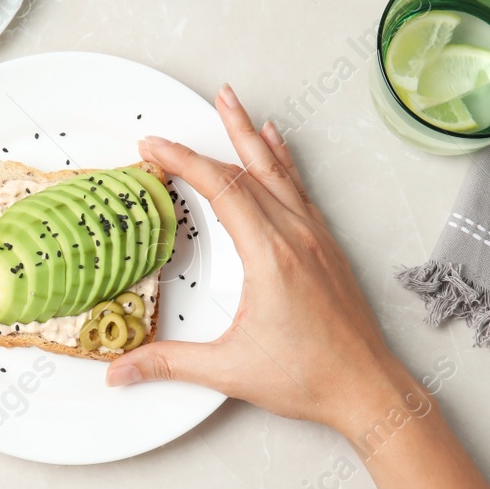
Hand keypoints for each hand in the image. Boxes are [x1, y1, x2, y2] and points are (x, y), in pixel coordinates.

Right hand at [107, 85, 414, 438]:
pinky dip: (283, 161)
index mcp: (270, 255)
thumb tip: (120, 371)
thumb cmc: (310, 379)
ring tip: (237, 105)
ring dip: (253, 136)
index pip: (221, 189)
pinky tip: (278, 147)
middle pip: (250, 168)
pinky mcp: (327, 246)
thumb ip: (169, 363)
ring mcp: (315, 237)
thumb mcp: (229, 371)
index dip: (183, 161)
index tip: (153, 147)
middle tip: (206, 99)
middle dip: (221, 131)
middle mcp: (295, 236)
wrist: (369, 390)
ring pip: (279, 171)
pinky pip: (300, 188)